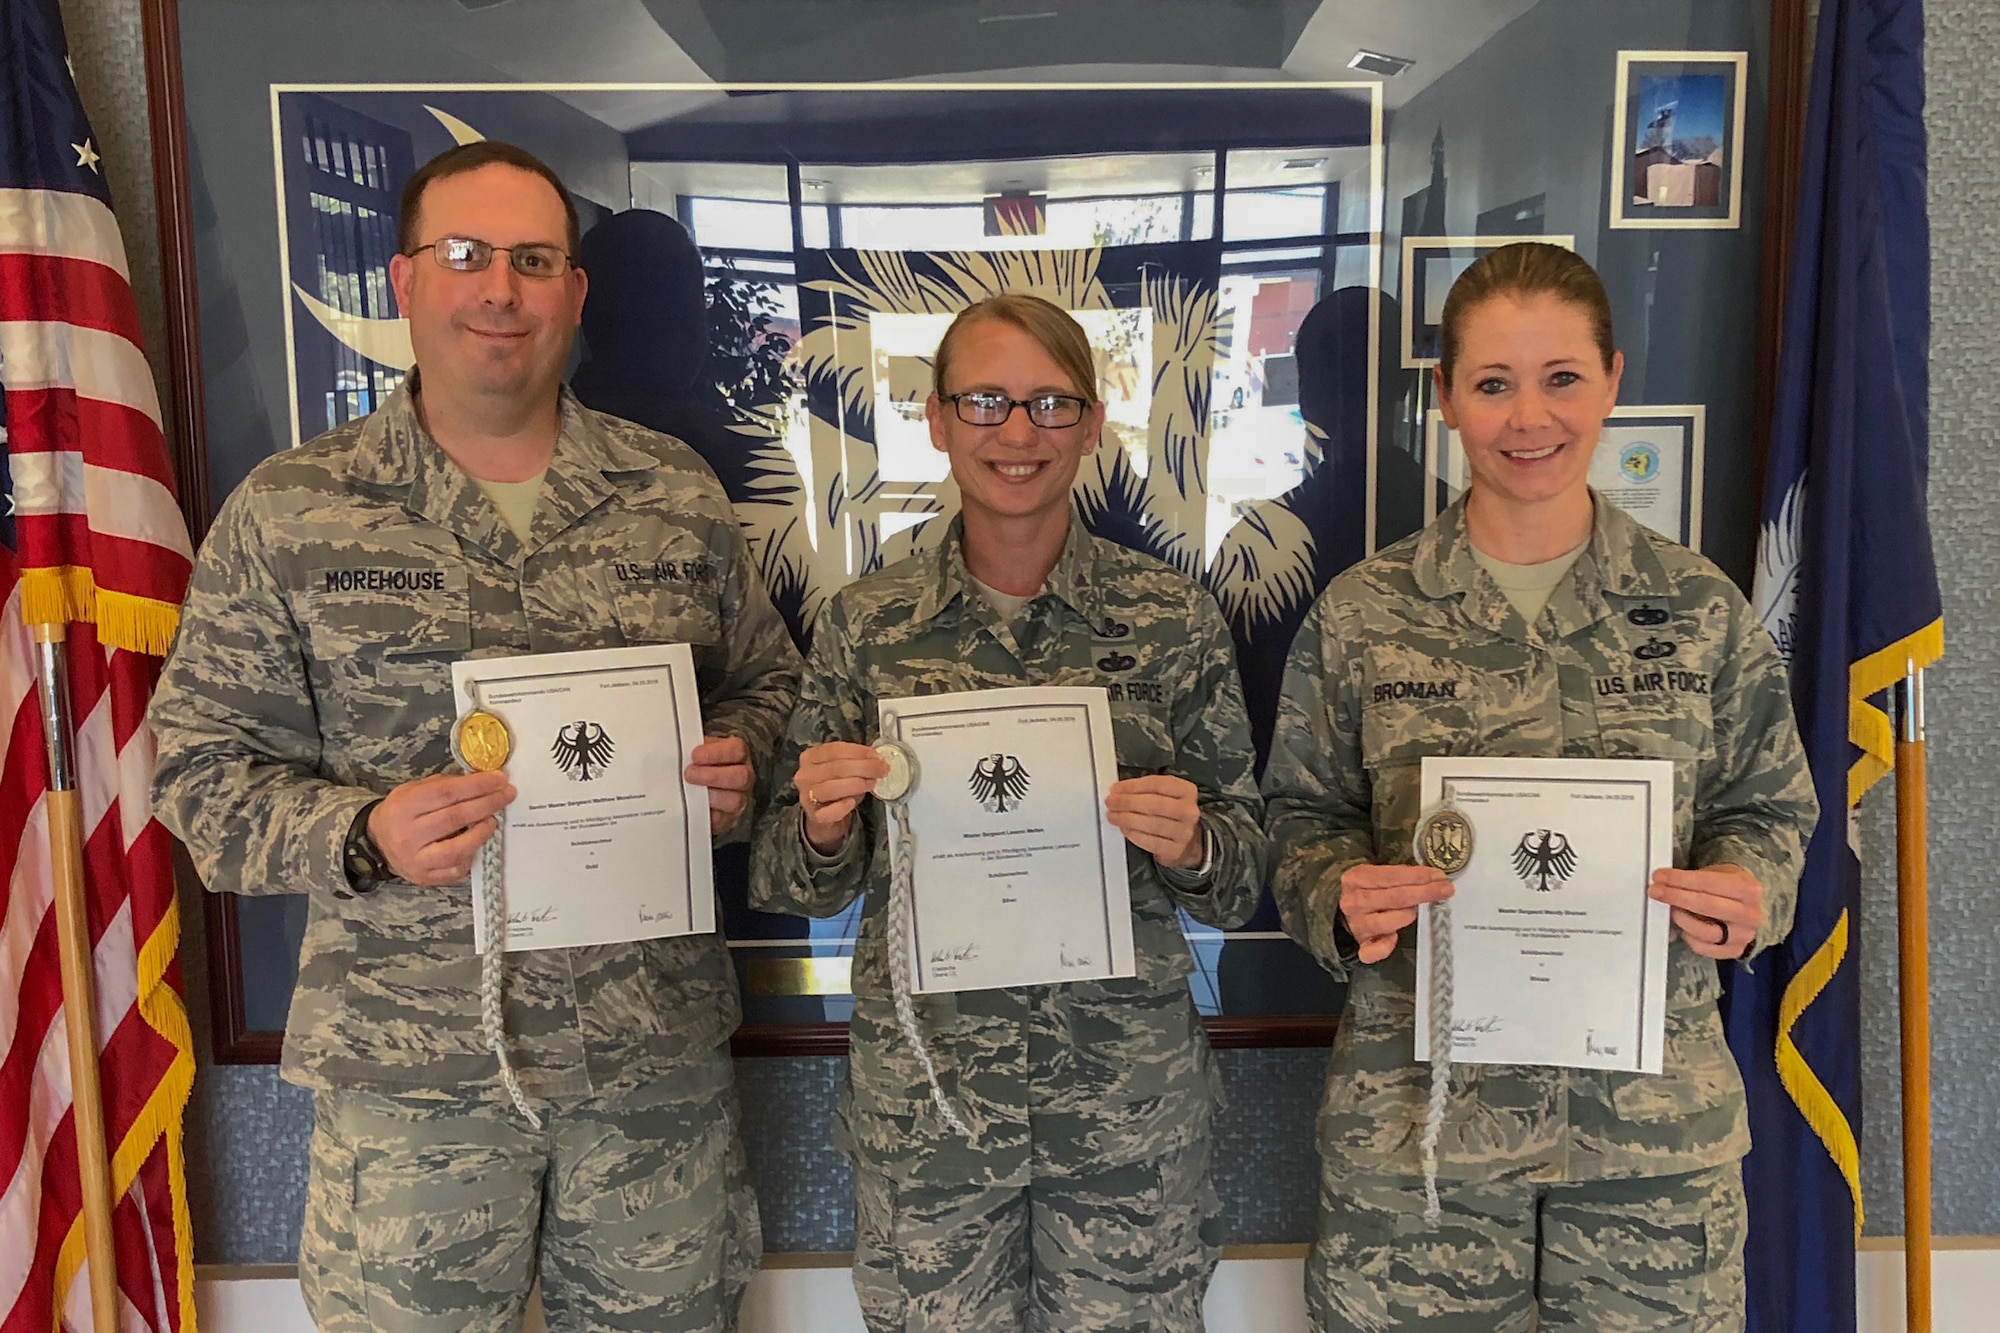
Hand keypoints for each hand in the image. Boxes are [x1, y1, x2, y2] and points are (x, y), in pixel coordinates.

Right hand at [367, 770, 514, 886]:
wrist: (378, 842)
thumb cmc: (402, 812)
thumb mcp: (414, 790)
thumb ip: (445, 785)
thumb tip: (482, 779)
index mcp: (404, 807)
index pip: (447, 793)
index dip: (477, 785)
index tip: (499, 779)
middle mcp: (408, 835)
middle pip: (455, 817)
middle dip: (487, 804)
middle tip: (507, 795)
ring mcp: (416, 860)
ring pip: (458, 848)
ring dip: (482, 832)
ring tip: (492, 820)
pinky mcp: (424, 878)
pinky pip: (456, 869)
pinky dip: (471, 855)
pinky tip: (477, 843)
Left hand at [685, 734, 754, 837]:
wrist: (698, 783)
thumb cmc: (698, 763)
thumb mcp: (696, 750)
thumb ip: (689, 748)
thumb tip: (670, 750)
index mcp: (737, 754)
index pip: (737, 750)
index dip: (717, 753)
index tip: (695, 755)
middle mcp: (743, 776)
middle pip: (741, 777)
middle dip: (713, 776)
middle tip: (689, 774)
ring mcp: (738, 799)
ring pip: (734, 801)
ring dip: (709, 797)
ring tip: (688, 792)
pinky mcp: (727, 818)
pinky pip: (720, 820)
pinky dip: (704, 814)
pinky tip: (691, 807)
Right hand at [794, 741, 886, 854]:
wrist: (826, 818)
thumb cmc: (837, 789)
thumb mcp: (845, 770)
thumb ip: (856, 761)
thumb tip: (876, 759)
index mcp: (810, 757)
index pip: (835, 750)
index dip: (859, 752)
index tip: (876, 756)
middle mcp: (805, 775)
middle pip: (836, 768)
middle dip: (864, 767)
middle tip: (881, 770)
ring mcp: (806, 796)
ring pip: (832, 787)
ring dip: (857, 784)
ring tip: (871, 784)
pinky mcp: (814, 816)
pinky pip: (828, 811)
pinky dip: (842, 807)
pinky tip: (851, 803)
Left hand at [1105, 774, 1204, 869]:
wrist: (1187, 841)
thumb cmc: (1171, 814)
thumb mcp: (1165, 795)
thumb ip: (1144, 790)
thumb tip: (1119, 790)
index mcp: (1186, 791)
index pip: (1157, 784)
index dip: (1133, 786)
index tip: (1117, 788)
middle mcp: (1188, 811)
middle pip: (1154, 804)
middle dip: (1128, 802)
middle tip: (1111, 802)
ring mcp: (1184, 832)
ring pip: (1152, 824)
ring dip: (1127, 819)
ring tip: (1114, 816)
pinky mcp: (1175, 850)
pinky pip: (1151, 842)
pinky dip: (1134, 834)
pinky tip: (1125, 828)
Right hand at [1338, 863, 1453, 964]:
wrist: (1344, 911)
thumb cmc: (1370, 890)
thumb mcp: (1378, 875)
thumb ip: (1401, 876)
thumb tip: (1434, 878)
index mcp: (1357, 878)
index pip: (1391, 876)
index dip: (1418, 876)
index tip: (1440, 876)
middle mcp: (1354, 902)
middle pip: (1394, 898)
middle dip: (1424, 893)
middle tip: (1445, 890)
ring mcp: (1357, 925)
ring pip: (1387, 922)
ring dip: (1407, 915)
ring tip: (1416, 910)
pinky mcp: (1362, 945)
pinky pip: (1372, 951)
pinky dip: (1385, 947)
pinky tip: (1394, 938)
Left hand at [1648, 863, 1763, 959]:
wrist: (1747, 907)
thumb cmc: (1728, 888)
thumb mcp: (1717, 873)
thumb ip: (1694, 878)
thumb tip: (1663, 880)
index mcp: (1748, 889)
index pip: (1710, 883)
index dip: (1681, 879)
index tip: (1660, 877)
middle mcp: (1750, 914)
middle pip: (1708, 906)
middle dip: (1677, 897)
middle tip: (1656, 892)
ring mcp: (1743, 935)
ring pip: (1706, 932)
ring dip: (1682, 919)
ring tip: (1672, 909)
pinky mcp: (1734, 950)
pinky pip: (1704, 948)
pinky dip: (1688, 937)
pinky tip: (1683, 926)